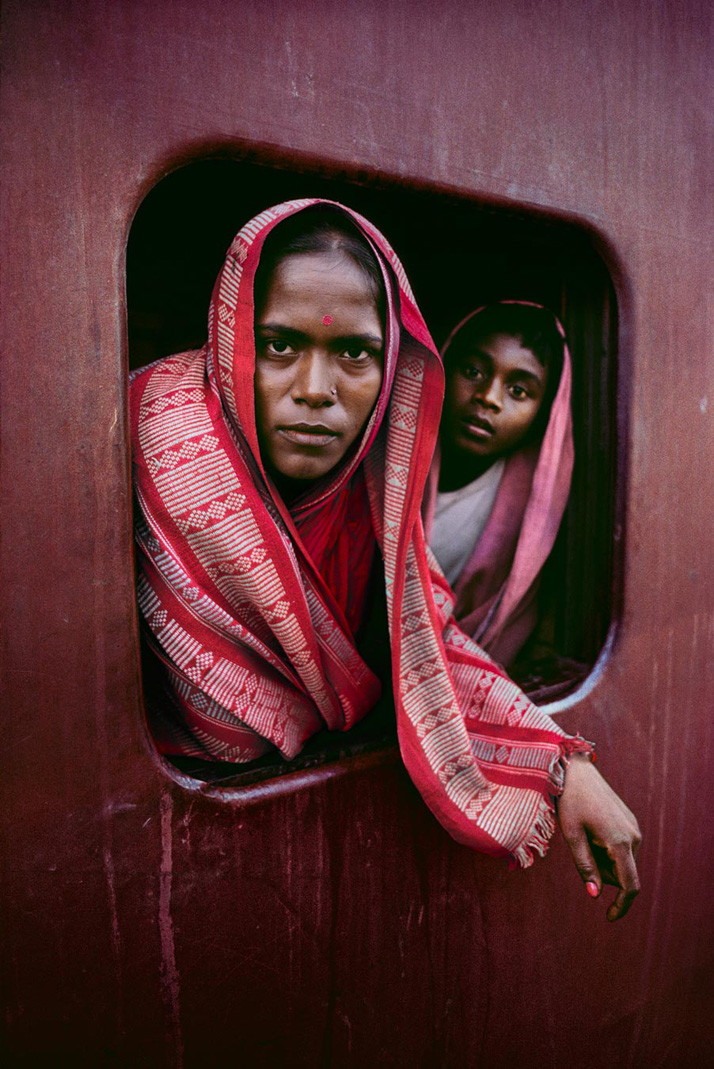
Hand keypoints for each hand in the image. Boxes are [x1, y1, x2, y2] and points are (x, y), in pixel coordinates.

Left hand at [557, 755, 641, 920]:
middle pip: (621, 874)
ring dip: (602, 860)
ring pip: (620, 861)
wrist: (576, 771)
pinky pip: (620, 848)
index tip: (609, 918)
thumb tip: (594, 895)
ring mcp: (633, 828)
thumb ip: (585, 866)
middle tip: (579, 847)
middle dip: (601, 873)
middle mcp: (633, 836)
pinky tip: (591, 828)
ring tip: (583, 835)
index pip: (630, 885)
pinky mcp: (630, 822)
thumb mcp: (572, 836)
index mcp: (620, 842)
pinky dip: (605, 849)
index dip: (621, 905)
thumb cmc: (570, 802)